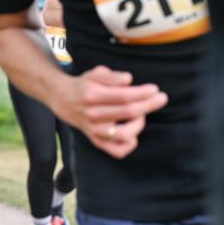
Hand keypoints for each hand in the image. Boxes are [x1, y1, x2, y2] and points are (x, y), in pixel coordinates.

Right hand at [50, 65, 168, 159]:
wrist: (62, 99)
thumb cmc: (84, 84)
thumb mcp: (94, 73)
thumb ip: (111, 76)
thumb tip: (128, 80)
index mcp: (93, 95)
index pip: (124, 96)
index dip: (143, 93)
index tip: (155, 89)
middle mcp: (93, 114)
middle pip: (128, 112)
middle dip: (149, 104)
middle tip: (161, 98)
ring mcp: (94, 130)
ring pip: (125, 134)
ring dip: (139, 124)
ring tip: (141, 115)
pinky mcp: (96, 141)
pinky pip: (117, 151)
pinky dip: (129, 144)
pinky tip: (133, 133)